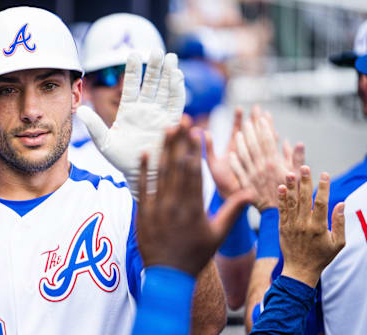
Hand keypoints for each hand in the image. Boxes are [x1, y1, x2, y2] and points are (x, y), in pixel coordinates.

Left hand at [77, 50, 184, 197]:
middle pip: (151, 83)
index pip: (131, 85)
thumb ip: (94, 126)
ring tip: (170, 57)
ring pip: (165, 89)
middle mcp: (146, 109)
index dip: (133, 70)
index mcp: (129, 110)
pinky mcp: (171, 123)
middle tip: (157, 50)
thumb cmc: (122, 160)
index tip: (132, 53)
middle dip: (154, 66)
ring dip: (168, 73)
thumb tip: (80, 110)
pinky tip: (177, 76)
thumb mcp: (104, 142)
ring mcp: (159, 115)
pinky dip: (178, 89)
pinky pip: (176, 103)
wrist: (141, 175)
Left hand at [137, 117, 251, 276]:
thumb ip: (233, 211)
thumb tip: (252, 192)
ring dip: (163, 149)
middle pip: (176, 166)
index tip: (195, 130)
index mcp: (194, 207)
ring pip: (160, 172)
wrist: (168, 275)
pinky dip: (143, 169)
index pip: (194, 171)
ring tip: (166, 128)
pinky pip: (142, 186)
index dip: (194, 149)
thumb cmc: (195, 255)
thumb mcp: (218, 234)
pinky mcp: (142, 212)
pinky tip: (145, 152)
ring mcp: (156, 207)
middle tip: (181, 118)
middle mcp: (174, 204)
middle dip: (179, 140)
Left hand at [227, 108, 304, 211]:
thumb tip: (298, 143)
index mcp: (275, 163)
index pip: (268, 141)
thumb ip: (297, 159)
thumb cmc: (293, 194)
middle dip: (251, 131)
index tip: (261, 118)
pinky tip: (231, 154)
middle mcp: (262, 167)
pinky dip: (234, 161)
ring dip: (241, 143)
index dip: (264, 128)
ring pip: (244, 155)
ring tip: (239, 133)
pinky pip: (237, 170)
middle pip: (254, 145)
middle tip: (248, 120)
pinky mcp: (245, 184)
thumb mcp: (299, 176)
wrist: (280, 213)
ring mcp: (252, 175)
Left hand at [279, 167, 344, 287]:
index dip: (323, 187)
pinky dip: (281, 199)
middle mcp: (304, 224)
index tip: (324, 174)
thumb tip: (341, 204)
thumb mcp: (338, 243)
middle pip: (305, 199)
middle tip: (304, 167)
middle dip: (305, 181)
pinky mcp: (282, 228)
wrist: (300, 270)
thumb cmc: (322, 257)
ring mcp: (291, 225)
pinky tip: (281, 187)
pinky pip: (281, 210)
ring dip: (291, 186)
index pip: (321, 202)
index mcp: (319, 227)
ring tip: (290, 172)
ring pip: (291, 202)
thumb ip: (339, 223)